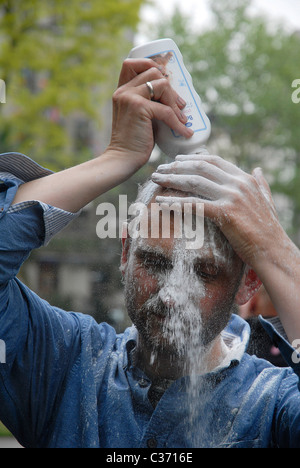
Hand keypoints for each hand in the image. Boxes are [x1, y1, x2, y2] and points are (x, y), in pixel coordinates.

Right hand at [107, 59, 192, 173]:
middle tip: (180, 106)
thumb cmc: (134, 142)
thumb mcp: (140, 117)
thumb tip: (175, 100)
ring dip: (175, 102)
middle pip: (153, 71)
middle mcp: (123, 91)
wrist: (123, 159)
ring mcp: (130, 97)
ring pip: (162, 85)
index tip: (166, 80)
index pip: (132, 63)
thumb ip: (149, 104)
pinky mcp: (138, 107)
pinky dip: (177, 122)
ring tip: (181, 119)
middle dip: (170, 89)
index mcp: (121, 91)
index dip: (151, 65)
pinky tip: (184, 132)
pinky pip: (166, 109)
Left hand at [151, 153, 283, 268]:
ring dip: (172, 180)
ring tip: (156, 180)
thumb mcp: (266, 199)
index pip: (213, 161)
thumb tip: (258, 169)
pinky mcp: (225, 213)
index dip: (191, 159)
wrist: (273, 250)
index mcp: (245, 178)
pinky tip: (162, 203)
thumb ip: (260, 183)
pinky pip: (194, 205)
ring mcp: (232, 197)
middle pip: (200, 168)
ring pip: (194, 182)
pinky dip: (176, 202)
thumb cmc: (268, 229)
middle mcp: (238, 183)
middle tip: (159, 169)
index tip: (175, 160)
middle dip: (176, 167)